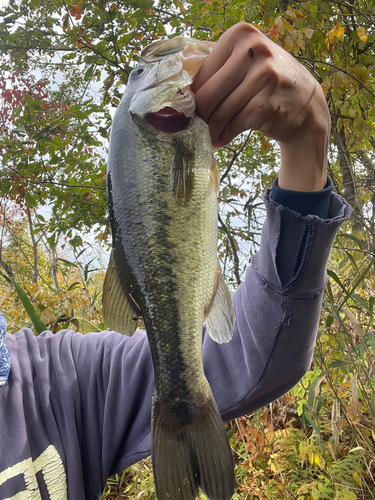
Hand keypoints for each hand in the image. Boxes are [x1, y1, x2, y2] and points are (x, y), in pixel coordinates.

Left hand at [191, 22, 329, 190]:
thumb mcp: (248, 59)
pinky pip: (232, 125)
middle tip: (191, 126)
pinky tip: (221, 138)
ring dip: (209, 128)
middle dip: (197, 114)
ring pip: (218, 112)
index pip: (201, 70)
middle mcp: (254, 51)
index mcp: (242, 34)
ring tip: (207, 134)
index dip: (190, 93)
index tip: (183, 108)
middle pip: (207, 93)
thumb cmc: (269, 82)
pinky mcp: (265, 105)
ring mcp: (262, 78)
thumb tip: (178, 84)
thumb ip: (218, 63)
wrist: (307, 105)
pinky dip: (223, 135)